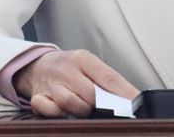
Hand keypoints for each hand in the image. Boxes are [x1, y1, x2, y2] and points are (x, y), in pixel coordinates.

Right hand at [13, 49, 139, 116]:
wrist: (37, 66)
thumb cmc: (70, 68)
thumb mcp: (88, 65)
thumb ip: (106, 80)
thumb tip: (130, 99)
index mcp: (83, 58)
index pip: (109, 78)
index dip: (125, 93)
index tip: (136, 104)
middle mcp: (66, 69)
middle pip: (91, 94)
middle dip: (101, 105)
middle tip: (107, 109)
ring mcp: (51, 83)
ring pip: (71, 103)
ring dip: (81, 111)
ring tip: (84, 109)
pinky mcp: (38, 97)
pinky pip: (49, 110)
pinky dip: (57, 114)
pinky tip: (62, 111)